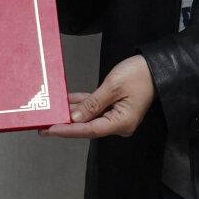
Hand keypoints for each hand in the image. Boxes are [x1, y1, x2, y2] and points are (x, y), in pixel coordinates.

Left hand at [40, 55, 154, 139]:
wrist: (156, 67)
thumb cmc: (139, 75)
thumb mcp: (113, 87)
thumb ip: (93, 103)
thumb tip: (74, 118)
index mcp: (121, 123)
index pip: (89, 130)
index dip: (68, 130)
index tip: (50, 130)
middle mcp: (118, 124)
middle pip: (87, 126)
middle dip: (66, 125)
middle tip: (43, 126)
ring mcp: (116, 116)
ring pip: (89, 117)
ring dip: (71, 114)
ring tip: (50, 114)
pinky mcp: (115, 107)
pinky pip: (95, 108)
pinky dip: (82, 104)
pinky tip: (66, 101)